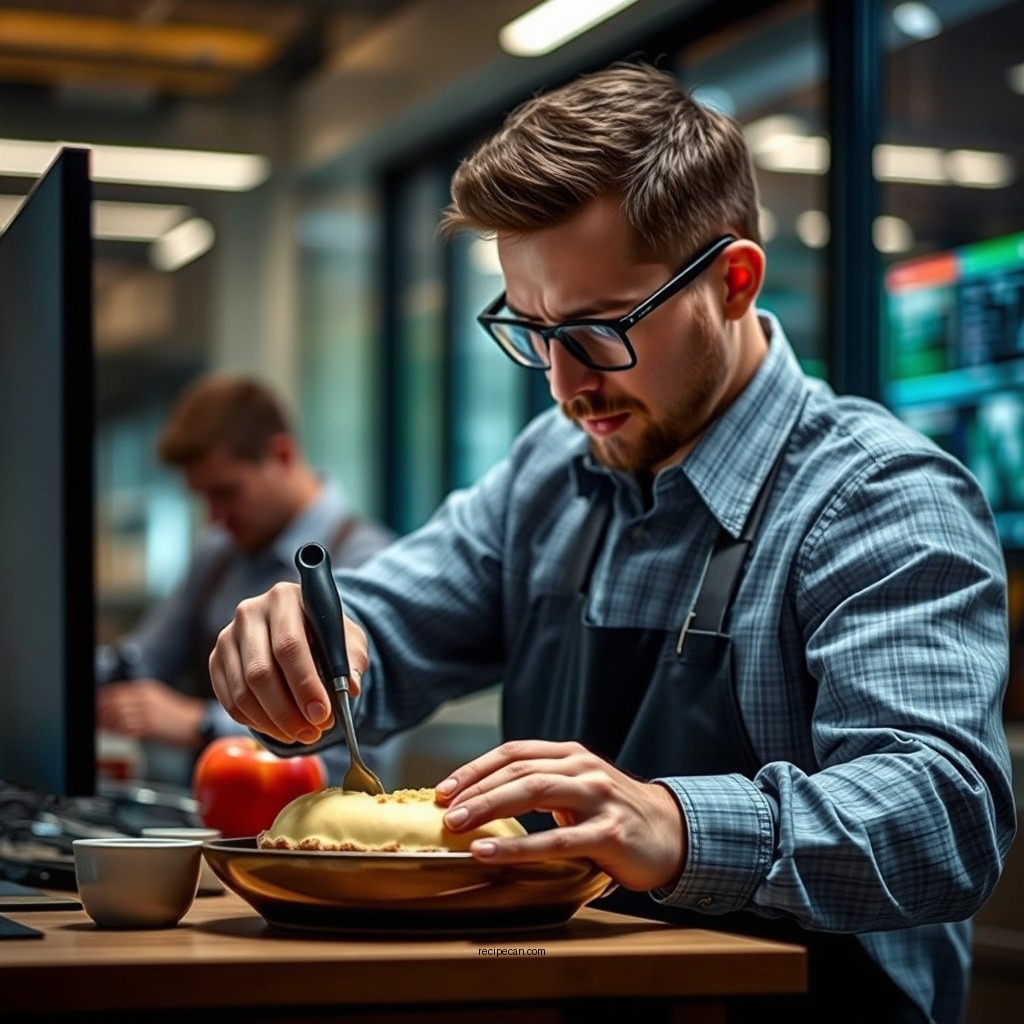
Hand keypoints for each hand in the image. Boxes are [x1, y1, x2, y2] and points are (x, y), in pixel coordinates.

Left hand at [96, 679, 203, 747]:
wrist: (195, 723)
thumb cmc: (176, 713)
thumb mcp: (157, 698)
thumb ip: (137, 699)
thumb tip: (115, 704)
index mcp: (146, 689)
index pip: (116, 692)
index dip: (101, 699)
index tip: (95, 705)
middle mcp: (145, 700)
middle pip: (114, 704)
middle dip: (101, 712)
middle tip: (95, 719)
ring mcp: (147, 713)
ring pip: (118, 718)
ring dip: (108, 724)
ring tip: (103, 727)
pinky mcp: (150, 728)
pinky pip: (127, 730)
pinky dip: (118, 732)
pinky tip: (116, 733)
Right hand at [208, 581, 369, 745]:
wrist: (301, 629)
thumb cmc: (327, 635)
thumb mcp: (348, 640)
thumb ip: (352, 660)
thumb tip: (350, 687)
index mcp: (285, 598)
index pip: (289, 646)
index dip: (305, 684)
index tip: (322, 714)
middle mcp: (250, 612)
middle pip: (261, 672)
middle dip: (288, 711)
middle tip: (312, 733)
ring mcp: (228, 636)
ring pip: (243, 692)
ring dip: (273, 722)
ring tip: (300, 734)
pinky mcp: (216, 659)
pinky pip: (230, 701)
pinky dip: (256, 722)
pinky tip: (279, 729)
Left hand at [436, 739, 687, 891]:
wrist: (673, 833)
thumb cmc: (615, 814)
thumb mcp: (578, 788)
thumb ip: (541, 787)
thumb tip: (479, 801)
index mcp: (570, 755)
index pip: (513, 753)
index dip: (475, 768)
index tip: (443, 789)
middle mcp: (583, 768)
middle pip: (518, 770)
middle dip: (475, 789)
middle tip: (444, 810)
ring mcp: (598, 798)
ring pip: (534, 793)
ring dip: (489, 807)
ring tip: (458, 826)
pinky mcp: (609, 833)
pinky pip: (557, 839)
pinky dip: (518, 846)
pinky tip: (489, 852)